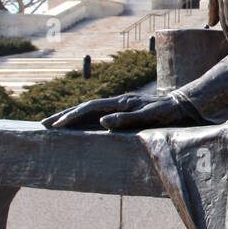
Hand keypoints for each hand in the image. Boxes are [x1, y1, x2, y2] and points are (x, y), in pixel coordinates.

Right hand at [42, 92, 182, 131]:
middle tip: (43, 125)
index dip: (70, 117)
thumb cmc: (169, 112)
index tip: (54, 126)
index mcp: (121, 103)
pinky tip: (79, 126)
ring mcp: (120, 105)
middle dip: (63, 116)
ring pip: (90, 110)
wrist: (184, 104)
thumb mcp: (150, 116)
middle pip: (84, 107)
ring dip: (71, 117)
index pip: (88, 109)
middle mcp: (118, 102)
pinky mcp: (124, 110)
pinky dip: (85, 120)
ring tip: (55, 125)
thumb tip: (102, 121)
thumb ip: (127, 119)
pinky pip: (99, 115)